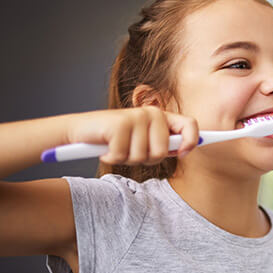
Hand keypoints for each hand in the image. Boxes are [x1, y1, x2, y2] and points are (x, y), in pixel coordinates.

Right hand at [67, 106, 198, 164]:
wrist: (80, 132)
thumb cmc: (114, 139)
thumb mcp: (143, 141)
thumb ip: (163, 143)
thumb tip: (186, 148)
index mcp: (162, 117)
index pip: (189, 124)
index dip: (192, 140)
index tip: (184, 153)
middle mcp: (152, 113)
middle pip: (162, 151)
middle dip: (145, 159)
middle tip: (130, 151)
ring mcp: (136, 117)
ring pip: (142, 156)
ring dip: (126, 159)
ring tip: (116, 147)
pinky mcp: (120, 124)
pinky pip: (123, 155)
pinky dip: (112, 157)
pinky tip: (105, 148)